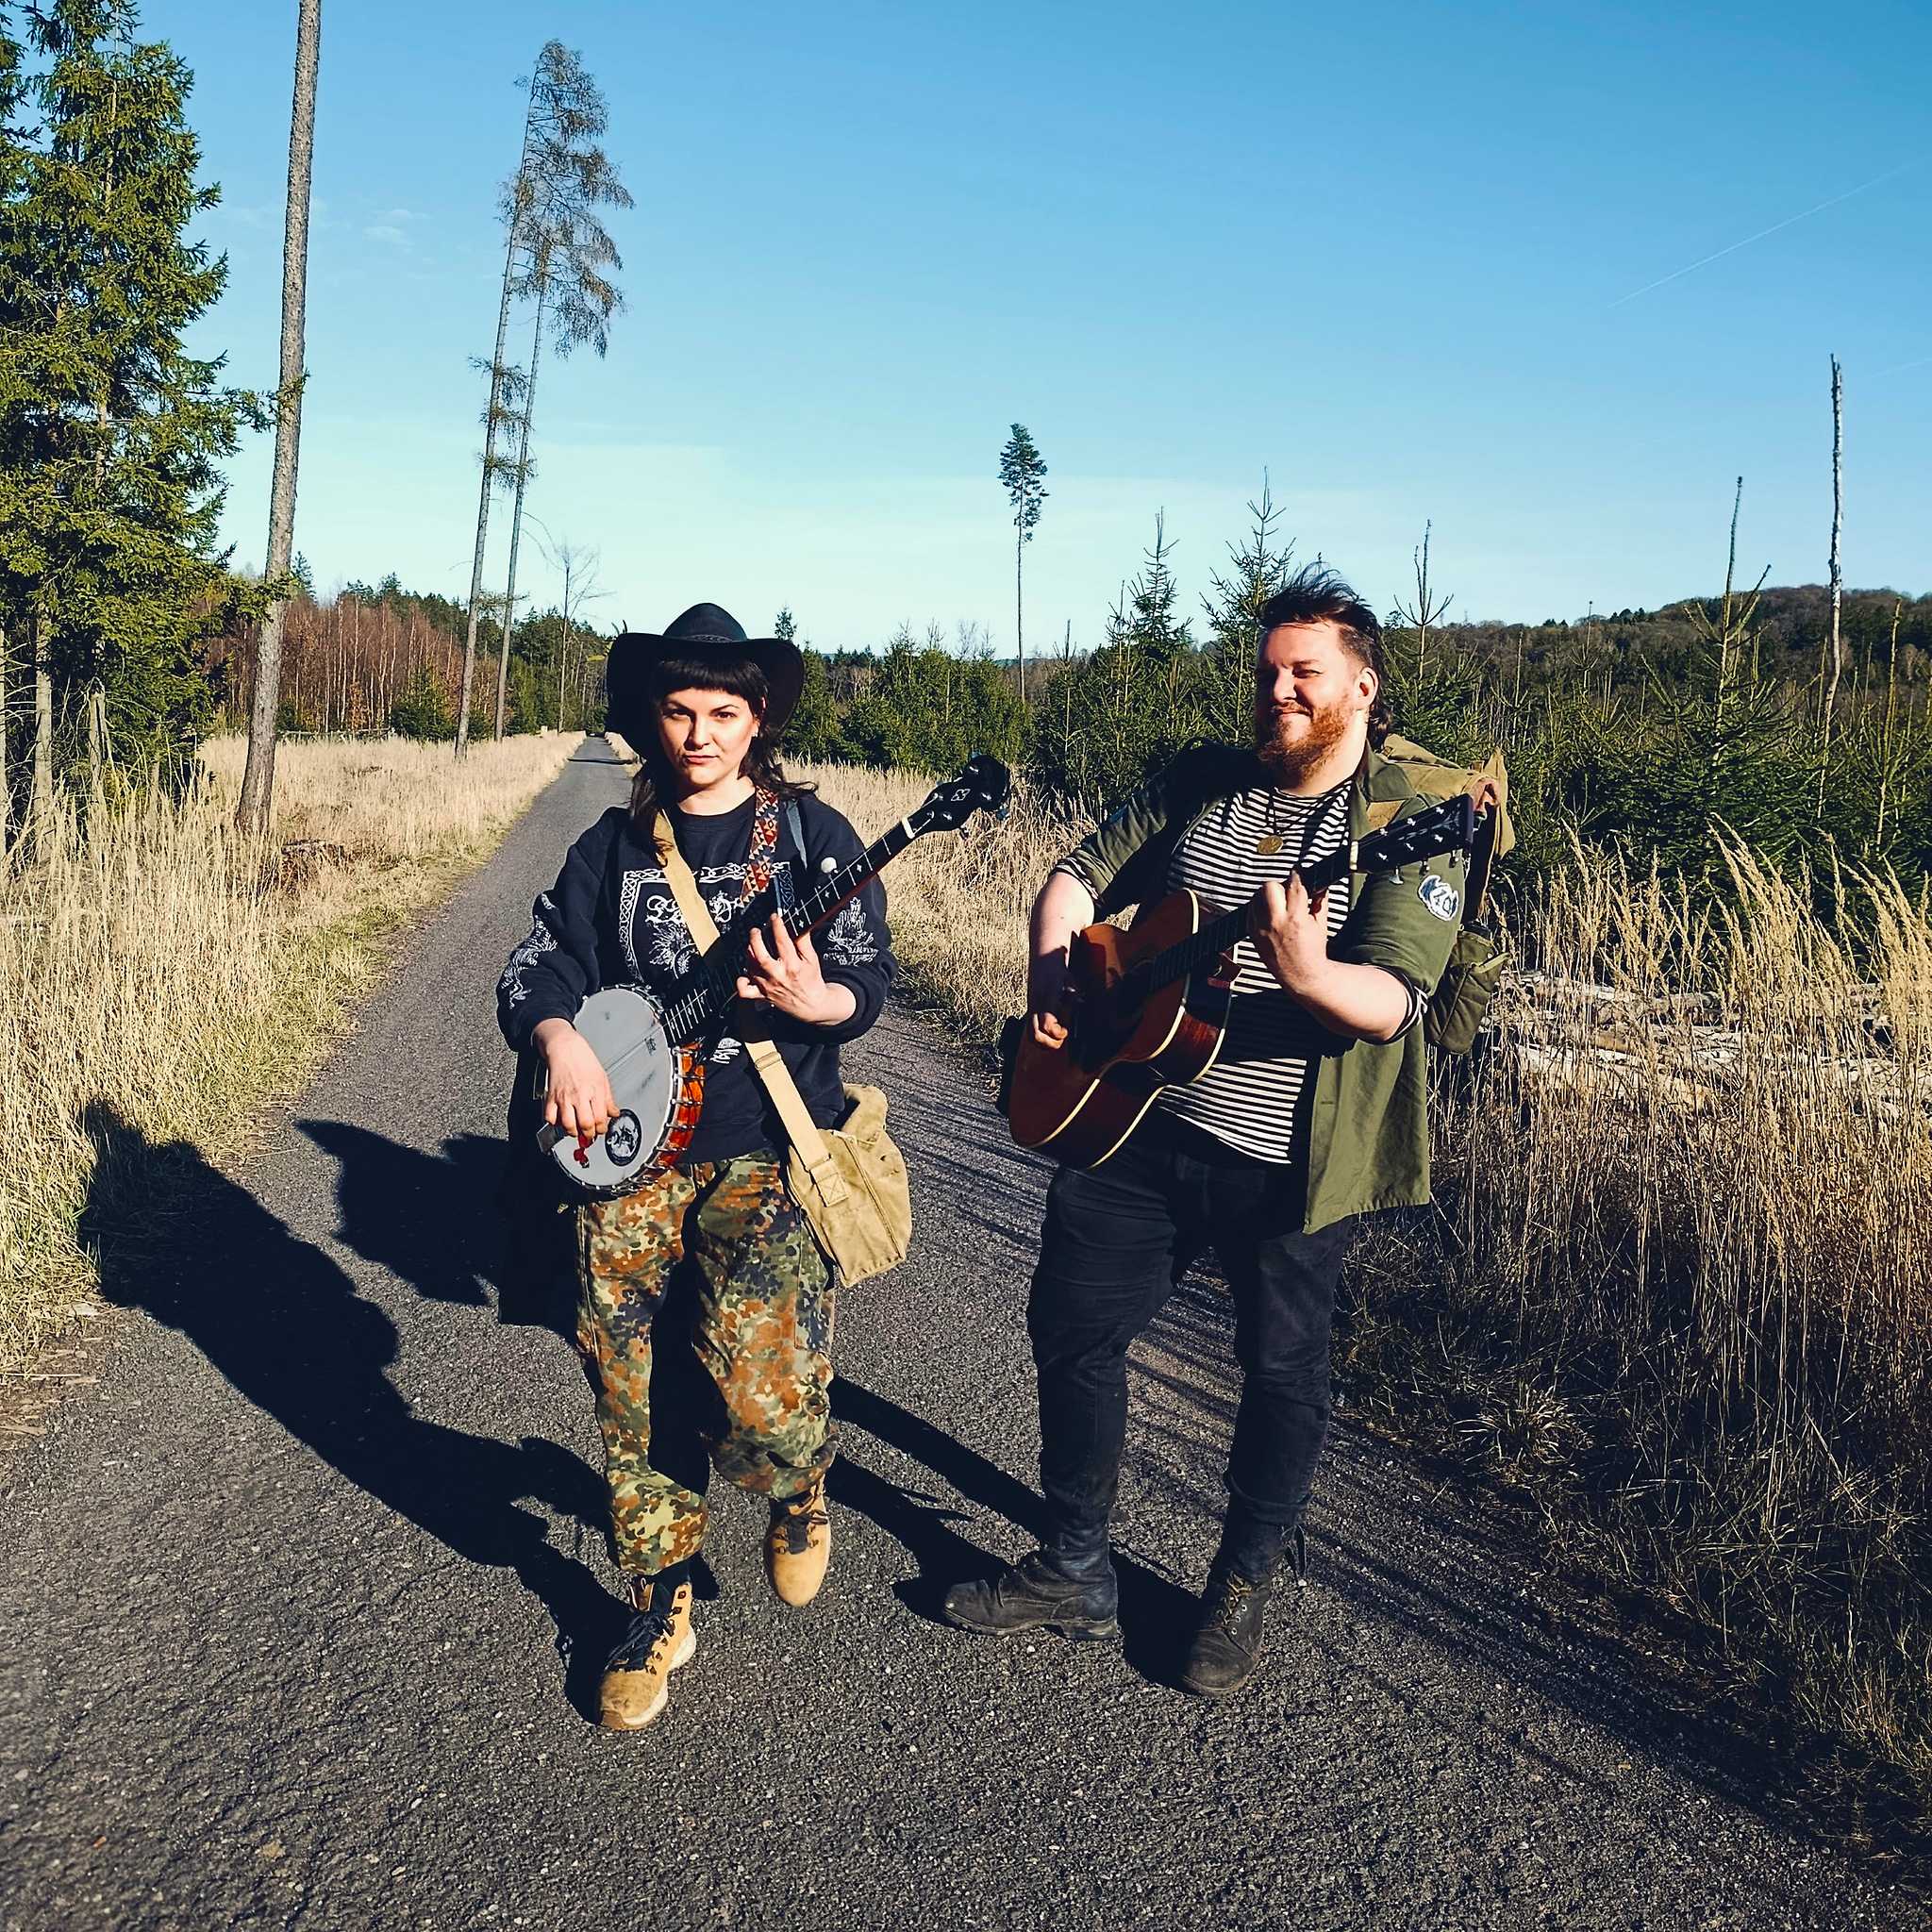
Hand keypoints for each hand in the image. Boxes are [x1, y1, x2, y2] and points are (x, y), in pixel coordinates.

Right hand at [533, 1019, 616, 1141]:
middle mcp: (579, 1095)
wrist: (565, 1048)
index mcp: (595, 1091)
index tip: (601, 1129)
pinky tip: (561, 1119)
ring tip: (577, 1129)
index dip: (601, 1129)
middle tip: (590, 1133)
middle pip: (585, 1125)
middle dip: (589, 1134)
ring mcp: (564, 1097)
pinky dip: (555, 1123)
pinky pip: (550, 1117)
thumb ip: (608, 1099)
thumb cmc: (584, 1061)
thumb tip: (614, 1113)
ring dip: (573, 1131)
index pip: (600, 1119)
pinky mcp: (551, 1097)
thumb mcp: (603, 1078)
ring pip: (567, 1125)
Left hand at [738, 915, 855, 1026]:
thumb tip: (798, 926)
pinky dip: (741, 981)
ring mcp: (768, 986)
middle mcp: (778, 976)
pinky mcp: (762, 994)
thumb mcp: (812, 959)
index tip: (774, 918)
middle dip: (755, 939)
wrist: (812, 1005)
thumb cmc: (811, 981)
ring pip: (751, 968)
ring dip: (749, 954)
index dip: (777, 926)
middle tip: (756, 930)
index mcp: (792, 966)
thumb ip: (804, 942)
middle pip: (760, 956)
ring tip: (753, 946)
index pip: (782, 942)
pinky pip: (745, 991)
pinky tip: (745, 972)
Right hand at [1027, 949, 1070, 1048]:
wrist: (1042, 961)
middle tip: (1061, 1038)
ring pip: (1030, 1036)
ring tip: (1056, 1038)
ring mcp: (1031, 1009)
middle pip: (1035, 1035)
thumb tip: (1078, 1012)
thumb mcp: (1070, 983)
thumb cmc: (1058, 972)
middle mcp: (1035, 1006)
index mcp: (1046, 998)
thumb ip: (1073, 998)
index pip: (1047, 1025)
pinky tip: (1050, 1033)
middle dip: (1050, 1044)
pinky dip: (1040, 1038)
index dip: (1057, 1033)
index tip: (1066, 1030)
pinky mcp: (1029, 1011)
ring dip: (1044, 1043)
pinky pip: (1030, 1031)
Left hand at [1247, 873, 1331, 998]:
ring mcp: (1261, 929)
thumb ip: (1320, 901)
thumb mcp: (1321, 924)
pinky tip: (1269, 912)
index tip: (1298, 873)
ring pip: (1256, 897)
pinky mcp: (1252, 933)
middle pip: (1269, 887)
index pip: (1294, 886)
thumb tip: (1320, 884)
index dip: (1297, 876)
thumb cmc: (1312, 951)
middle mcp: (1275, 923)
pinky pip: (1250, 910)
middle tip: (1287, 892)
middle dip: (1280, 886)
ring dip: (1267, 895)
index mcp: (1296, 919)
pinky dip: (1259, 907)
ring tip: (1278, 902)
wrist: (1300, 975)